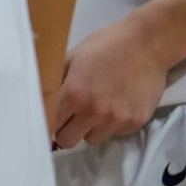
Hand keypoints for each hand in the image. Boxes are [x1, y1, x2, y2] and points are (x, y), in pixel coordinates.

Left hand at [51, 15, 170, 147]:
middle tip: (70, 116)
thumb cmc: (105, 45)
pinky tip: (115, 104)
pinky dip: (111, 125)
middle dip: (66, 130)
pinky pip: (114, 134)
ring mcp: (118, 119)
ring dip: (89, 128)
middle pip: (68, 141)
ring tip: (96, 107)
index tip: (49, 120)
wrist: (147, 44)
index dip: (48, 122)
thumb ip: (55, 81)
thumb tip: (39, 100)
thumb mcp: (72, 57)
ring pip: (92, 139)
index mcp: (75, 93)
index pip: (50, 124)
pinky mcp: (136, 123)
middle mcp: (95, 112)